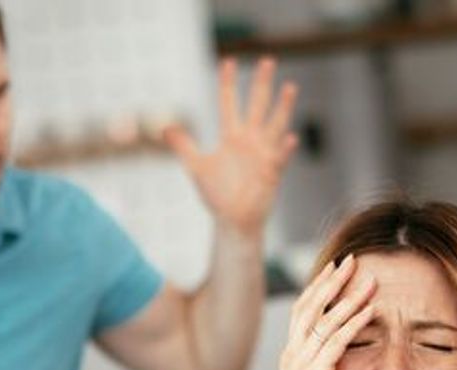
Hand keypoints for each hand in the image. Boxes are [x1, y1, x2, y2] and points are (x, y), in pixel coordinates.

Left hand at [164, 57, 298, 236]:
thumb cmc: (217, 195)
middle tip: (267, 60)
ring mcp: (263, 155)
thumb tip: (166, 128)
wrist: (233, 221)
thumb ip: (184, 146)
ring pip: (275, 125)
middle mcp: (249, 141)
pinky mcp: (272, 173)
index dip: (228, 83)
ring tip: (289, 87)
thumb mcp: (196, 167)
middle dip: (261, 84)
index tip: (228, 61)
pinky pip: (280, 158)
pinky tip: (291, 138)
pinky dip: (285, 149)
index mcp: (231, 137)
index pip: (229, 103)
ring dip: (282, 107)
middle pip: (257, 105)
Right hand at [269, 256, 375, 369]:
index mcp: (291, 354)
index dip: (318, 286)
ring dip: (350, 297)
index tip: (334, 267)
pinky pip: (337, 342)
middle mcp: (293, 353)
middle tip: (352, 259)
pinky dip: (354, 323)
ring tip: (370, 280)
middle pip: (311, 305)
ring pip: (326, 319)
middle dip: (332, 281)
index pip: (303, 310)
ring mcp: (302, 363)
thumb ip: (322, 367)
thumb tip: (337, 353)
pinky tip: (371, 310)